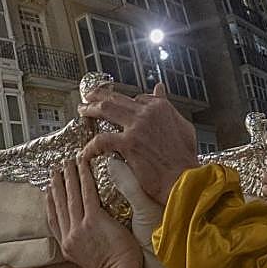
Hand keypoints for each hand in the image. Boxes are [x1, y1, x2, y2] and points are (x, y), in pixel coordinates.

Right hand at [48, 159, 142, 267]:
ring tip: (66, 163)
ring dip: (68, 177)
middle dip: (56, 185)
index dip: (50, 203)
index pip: (55, 220)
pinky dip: (84, 178)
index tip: (48, 190)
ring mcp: (80, 228)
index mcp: (68, 248)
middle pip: (59, 205)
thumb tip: (86, 233)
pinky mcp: (94, 221)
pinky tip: (82, 165)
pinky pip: (87, 194)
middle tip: (54, 170)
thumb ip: (85, 245)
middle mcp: (70, 237)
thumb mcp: (90, 261)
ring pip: (70, 197)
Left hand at [78, 83, 197, 205]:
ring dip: (90, 109)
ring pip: (106, 110)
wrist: (184, 178)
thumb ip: (168, 107)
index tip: (115, 105)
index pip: (136, 98)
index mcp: (161, 107)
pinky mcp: (128, 143)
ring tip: (82, 111)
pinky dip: (90, 146)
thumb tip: (160, 89)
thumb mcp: (183, 126)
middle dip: (99, 95)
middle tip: (88, 97)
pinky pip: (102, 140)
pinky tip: (84, 152)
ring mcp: (137, 126)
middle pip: (117, 98)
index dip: (124, 102)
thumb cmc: (185, 158)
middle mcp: (148, 112)